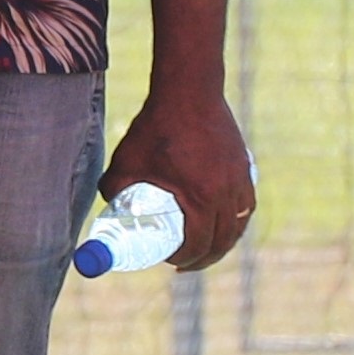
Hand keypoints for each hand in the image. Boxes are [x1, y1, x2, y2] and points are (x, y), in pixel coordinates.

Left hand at [101, 85, 256, 267]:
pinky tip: (224, 223)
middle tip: (184, 264)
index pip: (198, 244)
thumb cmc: (156, 126)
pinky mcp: (245, 166)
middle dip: (204, 258)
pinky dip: (236, 220)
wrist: (188, 90)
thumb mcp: (126, 161)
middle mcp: (226, 193)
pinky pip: (245, 204)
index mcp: (200, 198)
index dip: (184, 258)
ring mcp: (240, 179)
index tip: (169, 260)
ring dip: (223, 242)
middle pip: (222, 241)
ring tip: (205, 249)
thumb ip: (113, 188)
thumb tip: (108, 208)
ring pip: (238, 224)